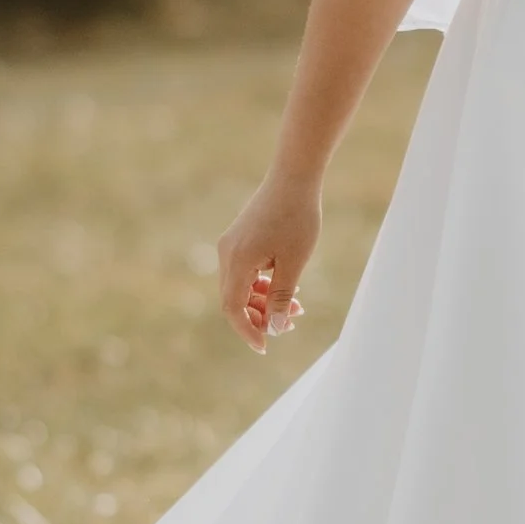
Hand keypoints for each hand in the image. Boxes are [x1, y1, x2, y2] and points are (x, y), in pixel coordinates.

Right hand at [216, 172, 319, 351]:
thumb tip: (272, 327)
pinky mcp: (240, 238)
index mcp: (236, 262)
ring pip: (241, 286)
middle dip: (260, 317)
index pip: (233, 309)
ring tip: (296, 306)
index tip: (265, 346)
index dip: (247, 331)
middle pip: (235, 299)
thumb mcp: (293, 263)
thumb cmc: (297, 218)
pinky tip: (288, 286)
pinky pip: (246, 271)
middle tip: (290, 323)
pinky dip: (263, 284)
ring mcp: (232, 245)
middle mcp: (227, 254)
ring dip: (265, 300)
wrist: (294, 177)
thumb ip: (280, 297)